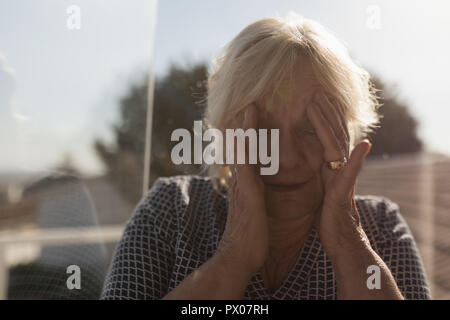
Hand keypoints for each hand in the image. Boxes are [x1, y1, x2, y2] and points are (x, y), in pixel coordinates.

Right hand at [216, 104, 268, 275]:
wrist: (239, 256)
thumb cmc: (250, 237)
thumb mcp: (254, 212)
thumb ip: (253, 198)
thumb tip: (255, 190)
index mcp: (244, 185)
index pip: (246, 155)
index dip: (249, 137)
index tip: (252, 119)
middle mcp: (240, 181)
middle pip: (241, 148)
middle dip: (244, 126)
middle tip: (248, 103)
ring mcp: (242, 184)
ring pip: (242, 151)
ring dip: (246, 128)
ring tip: (249, 107)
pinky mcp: (247, 189)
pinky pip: (247, 161)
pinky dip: (248, 143)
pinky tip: (249, 130)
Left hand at [306, 90, 371, 261]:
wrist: (342, 241)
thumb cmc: (328, 217)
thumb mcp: (322, 189)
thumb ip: (322, 171)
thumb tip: (318, 158)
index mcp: (330, 167)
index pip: (327, 136)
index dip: (322, 117)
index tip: (313, 96)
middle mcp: (338, 169)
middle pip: (333, 134)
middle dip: (324, 112)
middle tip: (316, 89)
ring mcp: (341, 179)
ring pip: (338, 147)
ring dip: (331, 124)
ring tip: (323, 103)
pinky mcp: (341, 194)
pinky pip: (350, 175)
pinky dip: (356, 160)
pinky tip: (363, 145)